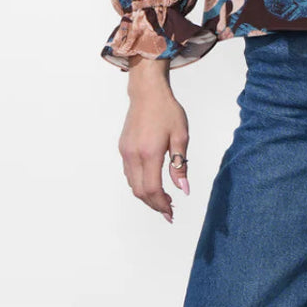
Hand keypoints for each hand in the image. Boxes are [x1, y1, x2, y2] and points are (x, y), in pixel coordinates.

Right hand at [119, 60, 190, 222]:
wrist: (147, 93)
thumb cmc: (167, 111)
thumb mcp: (181, 136)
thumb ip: (180, 165)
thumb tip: (182, 189)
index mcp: (149, 153)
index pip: (152, 189)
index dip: (161, 204)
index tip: (171, 212)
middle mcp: (133, 155)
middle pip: (139, 191)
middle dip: (154, 205)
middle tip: (169, 211)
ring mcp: (125, 152)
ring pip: (132, 185)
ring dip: (146, 196)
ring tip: (164, 199)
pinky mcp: (123, 149)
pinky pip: (129, 174)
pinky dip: (140, 185)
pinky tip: (153, 184)